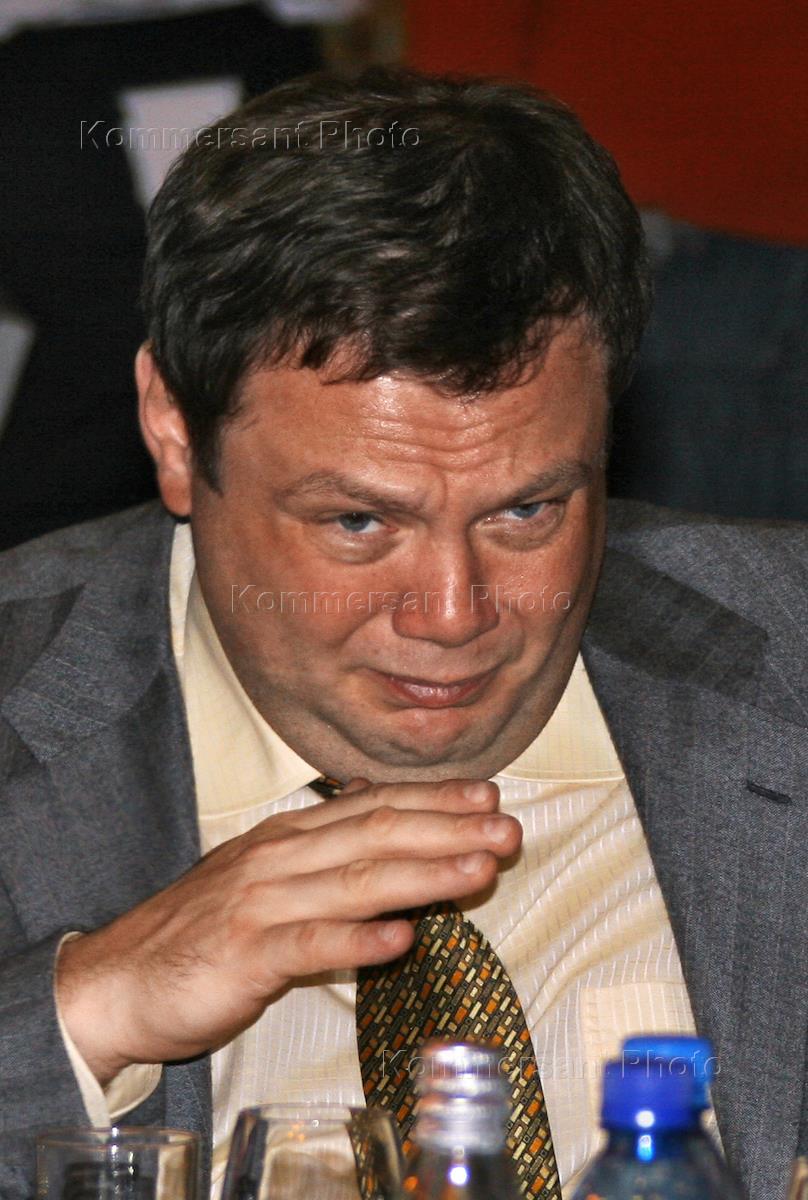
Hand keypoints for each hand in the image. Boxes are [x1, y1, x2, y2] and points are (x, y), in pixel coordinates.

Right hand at [56, 778, 520, 1082]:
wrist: (117, 979)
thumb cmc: (202, 930)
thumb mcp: (263, 875)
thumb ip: (323, 853)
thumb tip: (385, 823)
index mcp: (288, 836)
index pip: (372, 806)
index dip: (434, 799)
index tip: (488, 795)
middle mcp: (279, 858)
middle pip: (376, 835)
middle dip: (448, 829)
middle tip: (507, 829)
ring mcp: (261, 903)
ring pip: (355, 882)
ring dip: (424, 875)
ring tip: (478, 871)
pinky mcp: (244, 954)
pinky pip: (308, 945)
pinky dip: (356, 940)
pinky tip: (401, 939)